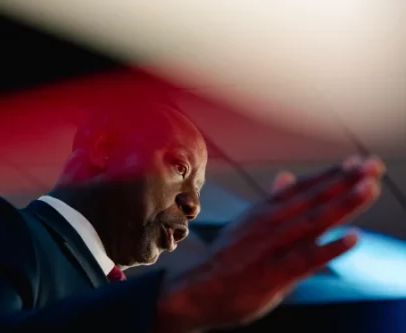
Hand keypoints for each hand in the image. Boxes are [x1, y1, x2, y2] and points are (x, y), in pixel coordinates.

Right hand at [155, 156, 383, 331]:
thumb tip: (287, 178)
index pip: (302, 188)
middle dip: (345, 180)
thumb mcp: (246, 224)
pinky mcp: (270, 274)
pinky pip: (304, 259)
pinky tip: (352, 237)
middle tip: (373, 164)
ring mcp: (269, 247)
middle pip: (311, 198)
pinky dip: (329, 248)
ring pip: (311, 222)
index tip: (357, 161)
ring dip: (342, 204)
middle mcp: (267, 223)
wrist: (198, 290)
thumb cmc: (227, 259)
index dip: (331, 174)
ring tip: (368, 188)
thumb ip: (272, 203)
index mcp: (263, 212)